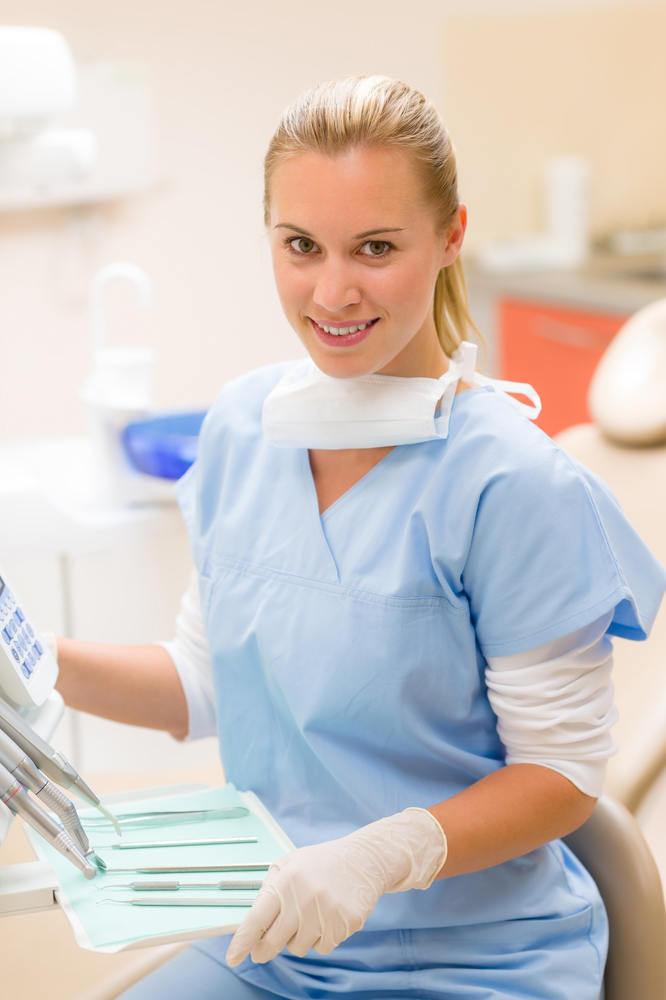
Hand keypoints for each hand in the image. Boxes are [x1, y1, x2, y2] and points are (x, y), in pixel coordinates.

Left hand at [226, 807, 446, 965]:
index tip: (233, 958)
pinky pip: (322, 948)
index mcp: (286, 881)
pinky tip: (328, 918)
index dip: (242, 941)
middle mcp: (304, 898)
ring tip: (309, 915)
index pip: (257, 918)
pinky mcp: (343, 925)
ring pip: (298, 948)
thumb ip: (268, 890)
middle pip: (274, 942)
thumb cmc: (320, 863)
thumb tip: (249, 924)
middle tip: (263, 951)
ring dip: (298, 938)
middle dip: (265, 949)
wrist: (363, 860)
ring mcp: (325, 913)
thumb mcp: (289, 864)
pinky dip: (321, 938)